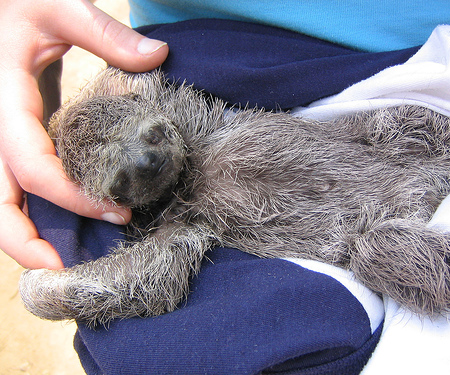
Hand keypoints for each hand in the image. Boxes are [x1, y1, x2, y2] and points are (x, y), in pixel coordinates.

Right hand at [0, 0, 168, 268]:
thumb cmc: (15, 1)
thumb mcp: (56, 5)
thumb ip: (104, 34)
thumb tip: (159, 56)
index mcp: (4, 102)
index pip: (32, 165)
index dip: (72, 196)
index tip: (118, 210)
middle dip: (23, 241)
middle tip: (64, 269)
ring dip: (23, 234)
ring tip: (60, 260)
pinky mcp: (9, 138)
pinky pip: (12, 183)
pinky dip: (30, 209)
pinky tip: (61, 220)